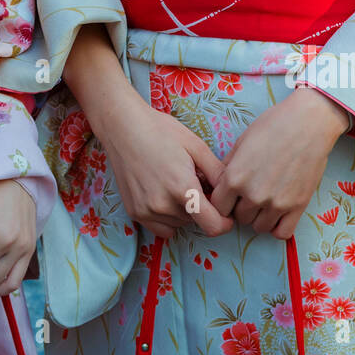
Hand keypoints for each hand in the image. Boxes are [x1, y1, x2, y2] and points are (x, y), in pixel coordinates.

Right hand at [96, 94, 233, 239]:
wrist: (123, 127)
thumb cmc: (161, 131)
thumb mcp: (196, 146)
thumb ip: (218, 173)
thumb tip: (231, 193)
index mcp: (182, 188)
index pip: (212, 226)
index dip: (224, 222)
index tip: (226, 215)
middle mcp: (163, 205)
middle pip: (195, 222)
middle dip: (201, 208)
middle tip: (195, 183)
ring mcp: (146, 211)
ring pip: (178, 224)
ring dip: (184, 212)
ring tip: (176, 184)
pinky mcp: (134, 212)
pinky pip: (160, 227)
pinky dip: (167, 217)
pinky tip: (164, 194)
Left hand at [209, 85, 350, 238]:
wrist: (308, 123)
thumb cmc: (273, 125)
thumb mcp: (242, 141)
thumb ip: (229, 166)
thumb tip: (221, 184)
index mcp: (235, 177)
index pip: (218, 207)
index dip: (223, 201)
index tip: (230, 195)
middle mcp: (253, 194)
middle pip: (238, 218)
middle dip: (241, 207)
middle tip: (250, 193)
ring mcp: (276, 203)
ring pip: (258, 227)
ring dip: (259, 217)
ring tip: (265, 201)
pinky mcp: (298, 207)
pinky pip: (282, 233)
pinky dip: (277, 227)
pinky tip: (278, 213)